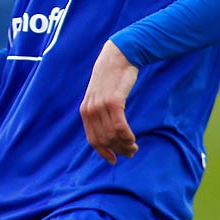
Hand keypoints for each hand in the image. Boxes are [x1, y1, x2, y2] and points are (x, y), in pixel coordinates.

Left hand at [80, 40, 139, 163]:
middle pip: (104, 141)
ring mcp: (100, 106)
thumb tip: (108, 133)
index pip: (92, 140)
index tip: (114, 160)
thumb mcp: (100, 97)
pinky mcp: (113, 101)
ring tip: (134, 147)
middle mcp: (90, 110)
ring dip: (125, 146)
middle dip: (119, 151)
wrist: (117, 58)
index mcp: (85, 111)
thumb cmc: (112, 80)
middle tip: (131, 152)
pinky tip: (133, 139)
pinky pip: (120, 127)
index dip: (103, 153)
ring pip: (113, 136)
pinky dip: (127, 137)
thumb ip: (100, 113)